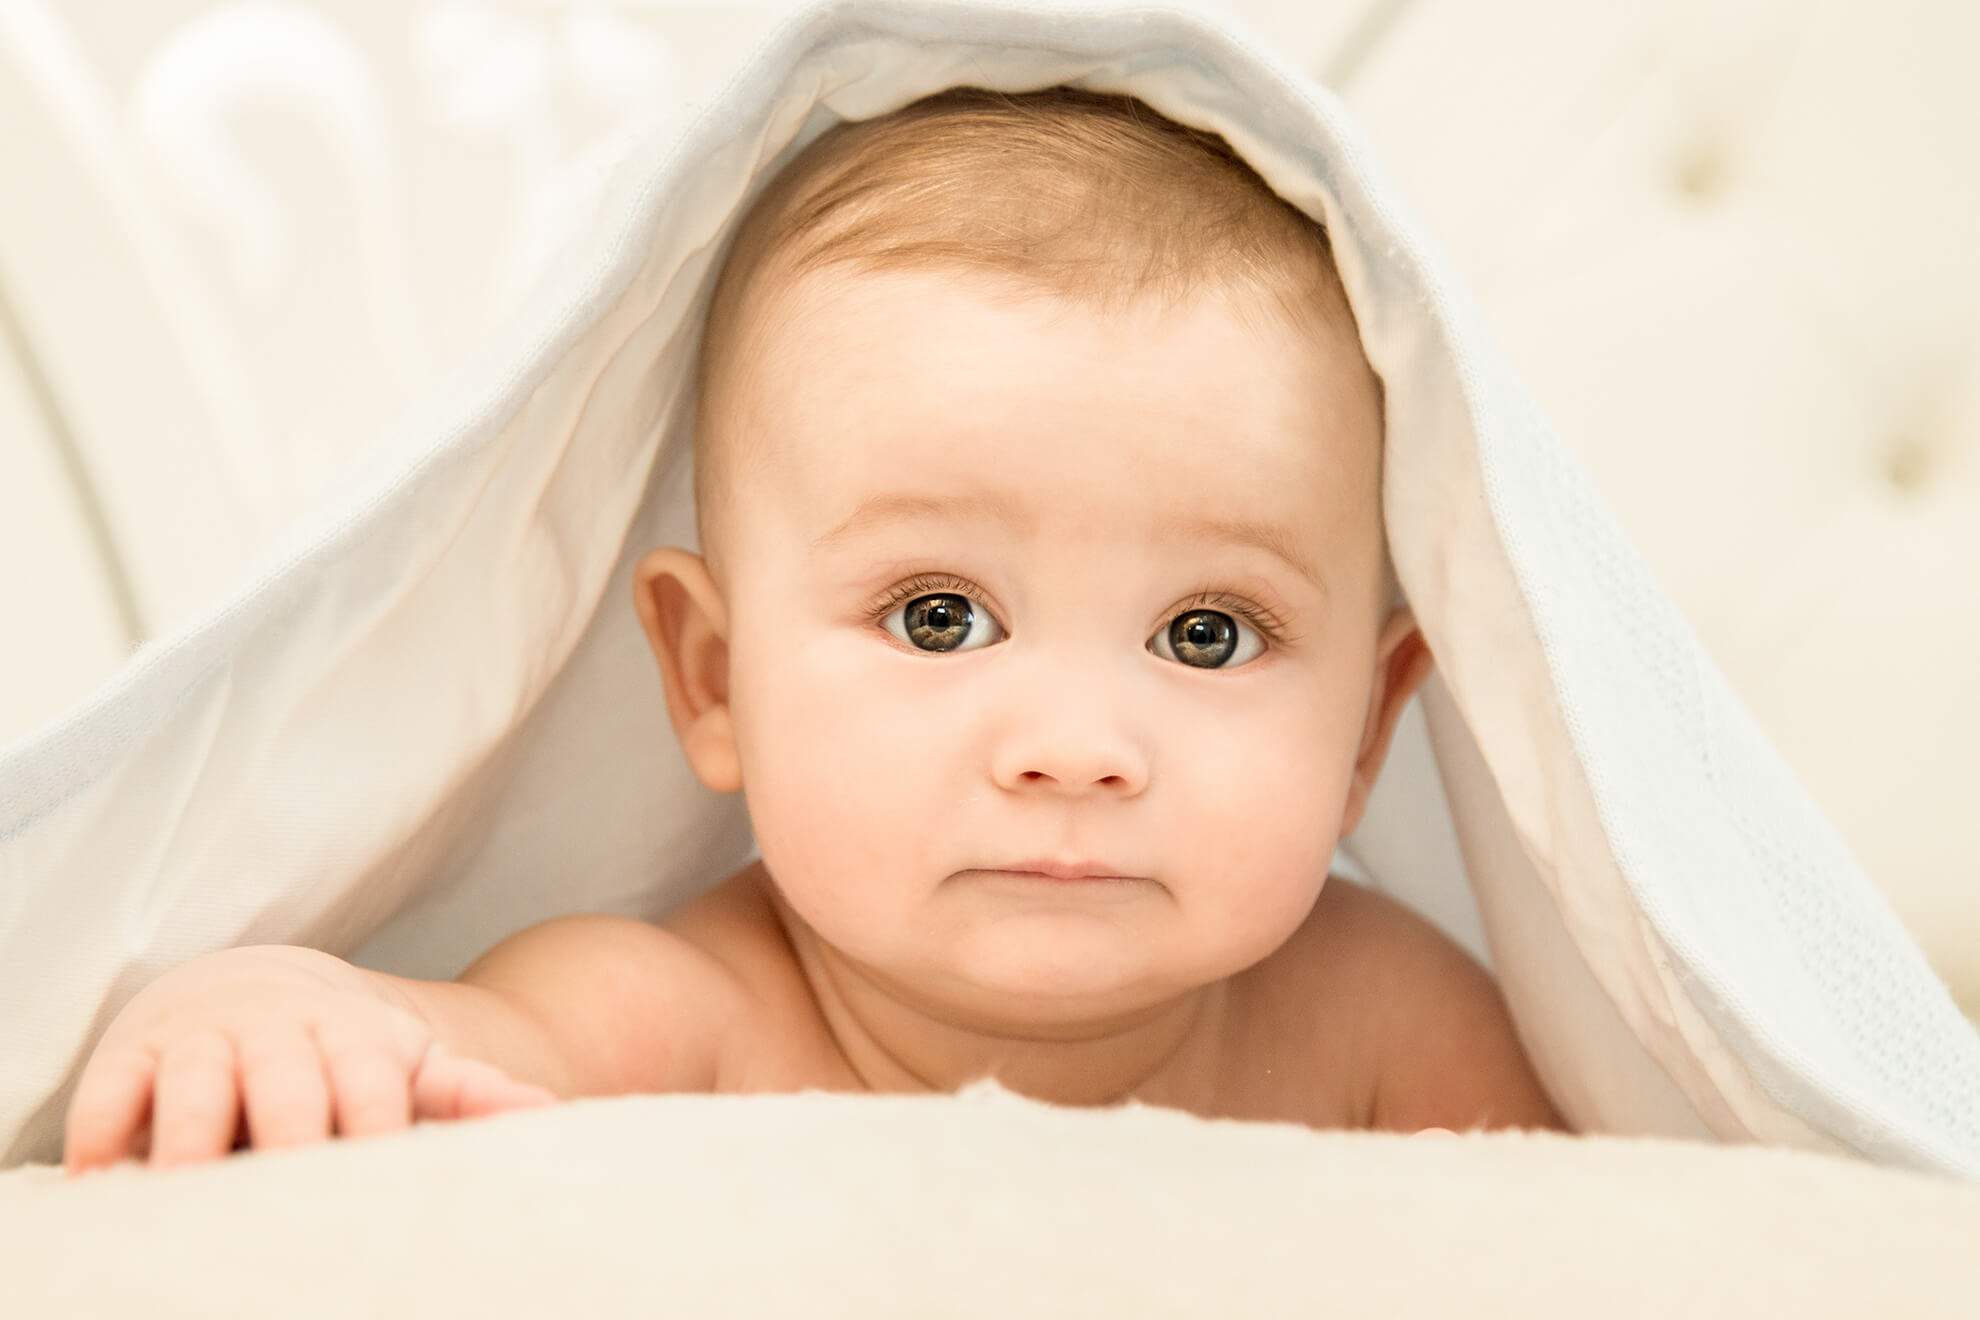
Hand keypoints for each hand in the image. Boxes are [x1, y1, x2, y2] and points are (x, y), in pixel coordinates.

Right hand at [64, 945, 554, 1172]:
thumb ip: (469, 1094)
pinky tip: (102, 1178)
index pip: (367, 1080)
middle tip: (288, 1188)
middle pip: (285, 1081)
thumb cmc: (344, 1054)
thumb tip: (548, 1114)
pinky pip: (112, 1089)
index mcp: (352, 1038)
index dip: (373, 1120)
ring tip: (185, 1187)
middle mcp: (277, 1034)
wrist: (256, 991)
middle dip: (288, 1127)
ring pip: (196, 1081)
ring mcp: (204, 1041)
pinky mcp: (134, 1056)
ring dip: (188, 1131)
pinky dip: (102, 1128)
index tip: (379, 1166)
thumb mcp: (407, 1065)